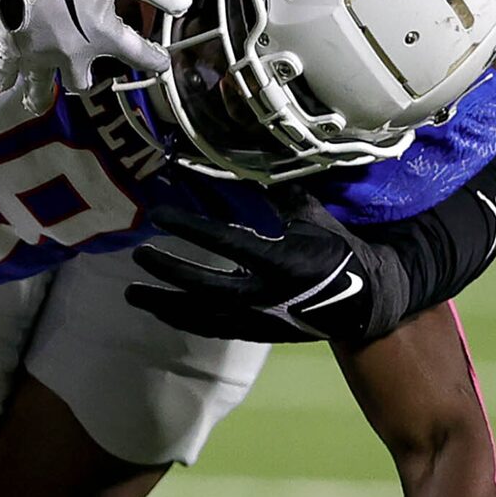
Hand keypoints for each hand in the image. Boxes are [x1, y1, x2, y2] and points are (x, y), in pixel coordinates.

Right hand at [0, 0, 189, 113]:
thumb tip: (185, 3)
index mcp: (101, 34)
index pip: (138, 56)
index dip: (154, 60)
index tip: (161, 63)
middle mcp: (71, 52)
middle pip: (83, 84)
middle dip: (88, 82)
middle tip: (90, 78)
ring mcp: (38, 53)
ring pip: (40, 91)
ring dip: (41, 97)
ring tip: (39, 103)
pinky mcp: (11, 46)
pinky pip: (6, 71)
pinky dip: (5, 79)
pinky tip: (4, 85)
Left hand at [126, 198, 410, 342]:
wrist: (363, 302)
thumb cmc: (338, 252)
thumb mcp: (314, 219)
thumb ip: (281, 196)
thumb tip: (254, 164)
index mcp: (282, 261)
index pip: (226, 242)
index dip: (189, 228)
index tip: (158, 215)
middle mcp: (266, 294)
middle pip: (205, 286)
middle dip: (169, 271)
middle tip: (138, 254)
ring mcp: (259, 319)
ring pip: (201, 316)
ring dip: (164, 304)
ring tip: (132, 293)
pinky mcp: (256, 333)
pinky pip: (211, 328)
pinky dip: (182, 319)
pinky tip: (160, 310)